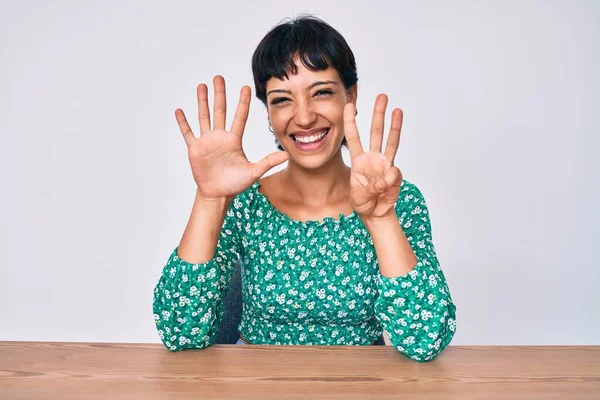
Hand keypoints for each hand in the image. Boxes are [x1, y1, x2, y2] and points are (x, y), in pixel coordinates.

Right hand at [176, 76, 288, 200]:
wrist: (218, 194)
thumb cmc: (235, 184)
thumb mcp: (254, 171)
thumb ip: (269, 162)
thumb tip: (287, 155)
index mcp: (234, 140)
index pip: (240, 117)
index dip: (242, 102)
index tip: (245, 87)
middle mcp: (220, 137)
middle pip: (220, 110)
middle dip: (220, 94)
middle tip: (219, 77)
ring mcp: (207, 141)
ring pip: (204, 116)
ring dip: (202, 101)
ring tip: (201, 85)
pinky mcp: (195, 149)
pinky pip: (188, 133)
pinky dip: (183, 122)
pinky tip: (179, 110)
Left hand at [344, 94, 403, 218]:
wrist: (376, 213)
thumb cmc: (363, 203)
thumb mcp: (358, 197)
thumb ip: (369, 189)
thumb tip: (383, 181)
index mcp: (358, 161)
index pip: (353, 137)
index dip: (350, 122)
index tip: (348, 105)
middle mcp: (373, 158)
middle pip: (376, 132)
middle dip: (378, 114)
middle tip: (382, 96)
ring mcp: (386, 164)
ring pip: (391, 141)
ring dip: (395, 125)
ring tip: (398, 110)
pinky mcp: (395, 174)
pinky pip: (395, 173)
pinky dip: (390, 182)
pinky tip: (384, 190)